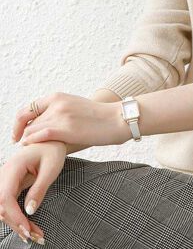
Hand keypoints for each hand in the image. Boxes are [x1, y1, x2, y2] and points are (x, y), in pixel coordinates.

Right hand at [0, 141, 66, 243]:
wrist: (51, 141)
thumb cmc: (52, 150)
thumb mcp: (51, 168)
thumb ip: (40, 188)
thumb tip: (30, 211)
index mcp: (12, 168)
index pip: (5, 198)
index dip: (15, 216)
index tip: (28, 230)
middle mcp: (4, 176)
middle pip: (2, 207)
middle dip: (17, 225)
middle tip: (35, 237)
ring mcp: (5, 182)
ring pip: (4, 209)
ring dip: (17, 224)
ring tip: (36, 236)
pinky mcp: (10, 187)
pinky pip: (10, 206)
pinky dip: (19, 218)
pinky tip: (30, 228)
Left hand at [12, 92, 129, 147]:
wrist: (117, 119)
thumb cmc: (99, 117)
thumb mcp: (75, 106)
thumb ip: (58, 112)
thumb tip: (41, 126)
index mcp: (58, 96)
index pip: (28, 108)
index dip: (19, 123)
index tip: (19, 134)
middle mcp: (57, 103)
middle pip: (29, 122)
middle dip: (25, 135)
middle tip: (27, 146)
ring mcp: (60, 115)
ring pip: (31, 130)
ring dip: (30, 142)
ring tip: (35, 151)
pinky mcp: (65, 129)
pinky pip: (38, 136)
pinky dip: (32, 143)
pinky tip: (36, 149)